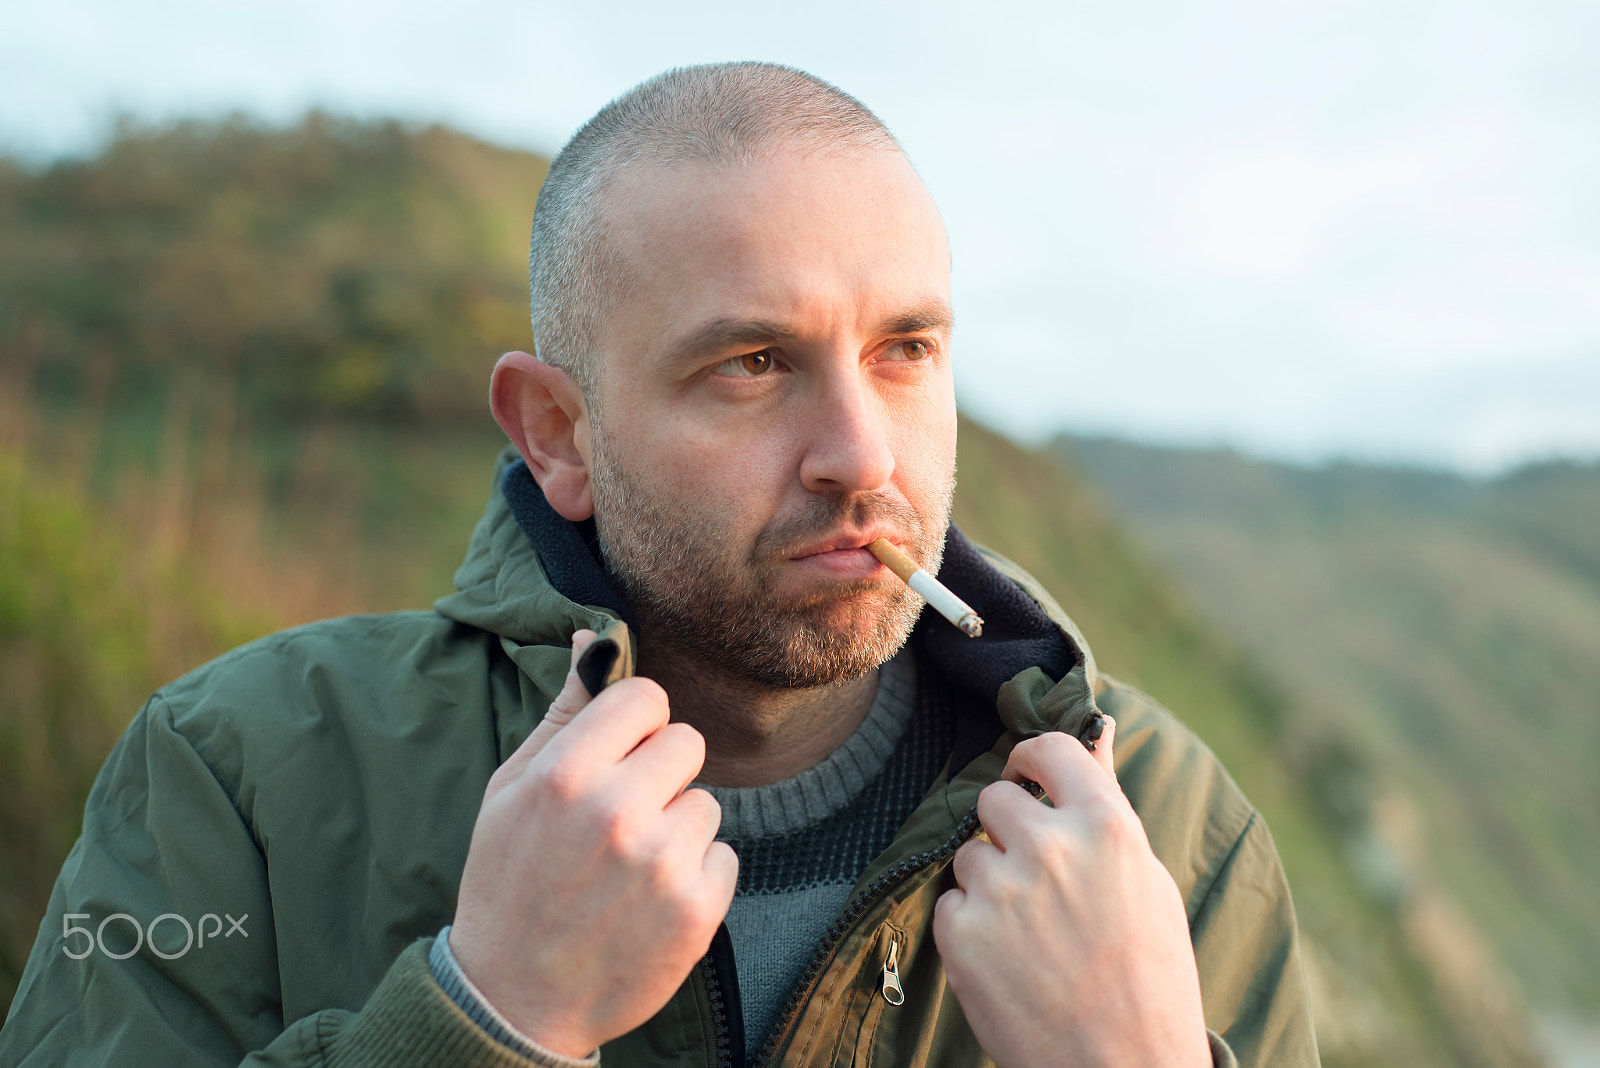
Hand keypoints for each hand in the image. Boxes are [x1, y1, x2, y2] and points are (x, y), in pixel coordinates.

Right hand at [450, 630, 737, 1056]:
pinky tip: (648, 903)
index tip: (619, 750)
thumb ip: (565, 713)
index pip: (647, 696)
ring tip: (626, 869)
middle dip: (660, 772)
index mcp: (565, 774)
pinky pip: (724, 856)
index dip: (636, 722)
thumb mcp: (512, 791)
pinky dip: (695, 877)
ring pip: (706, 804)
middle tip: (621, 816)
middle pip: (687, 742)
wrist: (515, 1000)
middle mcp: (616, 813)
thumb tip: (595, 635)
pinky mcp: (697, 912)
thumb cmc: (508, 882)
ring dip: (676, 829)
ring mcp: (662, 864)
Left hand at [932, 718, 1210, 1067]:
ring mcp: (1001, 891)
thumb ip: (1107, 800)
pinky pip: (949, 904)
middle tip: (1037, 880)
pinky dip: (969, 929)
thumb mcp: (1146, 880)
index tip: (1025, 775)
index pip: (1049, 750)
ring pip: (969, 855)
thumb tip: (1100, 726)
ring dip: (989, 884)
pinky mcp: (961, 933)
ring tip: (1031, 936)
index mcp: (1107, 828)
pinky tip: (1009, 963)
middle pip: (994, 799)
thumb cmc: (1148, 977)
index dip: (1030, 759)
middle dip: (1008, 831)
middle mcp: (1050, 848)